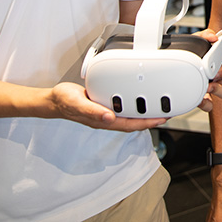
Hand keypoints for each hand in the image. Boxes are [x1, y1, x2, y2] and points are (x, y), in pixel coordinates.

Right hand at [48, 81, 165, 130]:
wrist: (54, 99)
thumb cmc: (64, 102)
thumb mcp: (77, 104)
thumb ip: (92, 111)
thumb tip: (109, 117)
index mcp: (103, 120)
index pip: (131, 125)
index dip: (148, 123)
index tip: (162, 118)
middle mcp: (107, 117)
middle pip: (134, 121)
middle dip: (151, 118)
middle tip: (168, 111)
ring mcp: (106, 111)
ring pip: (130, 113)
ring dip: (144, 110)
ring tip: (158, 104)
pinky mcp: (104, 103)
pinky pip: (122, 105)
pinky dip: (133, 102)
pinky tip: (138, 97)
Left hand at [193, 28, 221, 112]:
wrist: (171, 66)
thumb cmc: (186, 54)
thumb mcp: (194, 41)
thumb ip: (204, 35)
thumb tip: (213, 37)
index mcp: (216, 64)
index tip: (216, 65)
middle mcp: (216, 76)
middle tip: (212, 73)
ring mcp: (210, 88)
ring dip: (218, 89)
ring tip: (207, 86)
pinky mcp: (202, 99)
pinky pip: (209, 105)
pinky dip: (205, 103)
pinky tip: (198, 97)